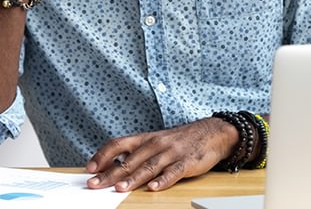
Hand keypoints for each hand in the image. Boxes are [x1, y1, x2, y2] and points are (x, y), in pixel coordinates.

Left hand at [86, 117, 238, 191]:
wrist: (210, 132)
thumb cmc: (179, 140)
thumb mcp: (155, 141)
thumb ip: (136, 153)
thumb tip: (111, 165)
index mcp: (145, 138)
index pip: (118, 143)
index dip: (103, 155)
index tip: (90, 168)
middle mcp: (155, 144)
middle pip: (129, 160)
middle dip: (110, 174)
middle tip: (95, 184)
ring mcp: (171, 153)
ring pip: (148, 166)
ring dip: (133, 178)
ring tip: (120, 188)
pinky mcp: (186, 162)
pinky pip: (173, 172)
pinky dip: (163, 180)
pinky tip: (154, 188)